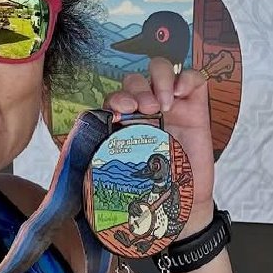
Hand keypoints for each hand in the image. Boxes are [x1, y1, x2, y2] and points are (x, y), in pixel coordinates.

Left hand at [103, 57, 214, 235]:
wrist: (184, 203)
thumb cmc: (152, 188)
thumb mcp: (121, 173)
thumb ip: (101, 163)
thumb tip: (75, 166)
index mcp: (126, 122)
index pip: (116, 95)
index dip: (116, 97)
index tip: (120, 111)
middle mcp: (147, 110)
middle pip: (136, 78)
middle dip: (137, 89)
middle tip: (145, 109)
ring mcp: (173, 105)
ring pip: (161, 69)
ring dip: (159, 80)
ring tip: (163, 104)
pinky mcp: (196, 107)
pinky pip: (194, 78)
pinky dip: (186, 78)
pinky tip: (181, 94)